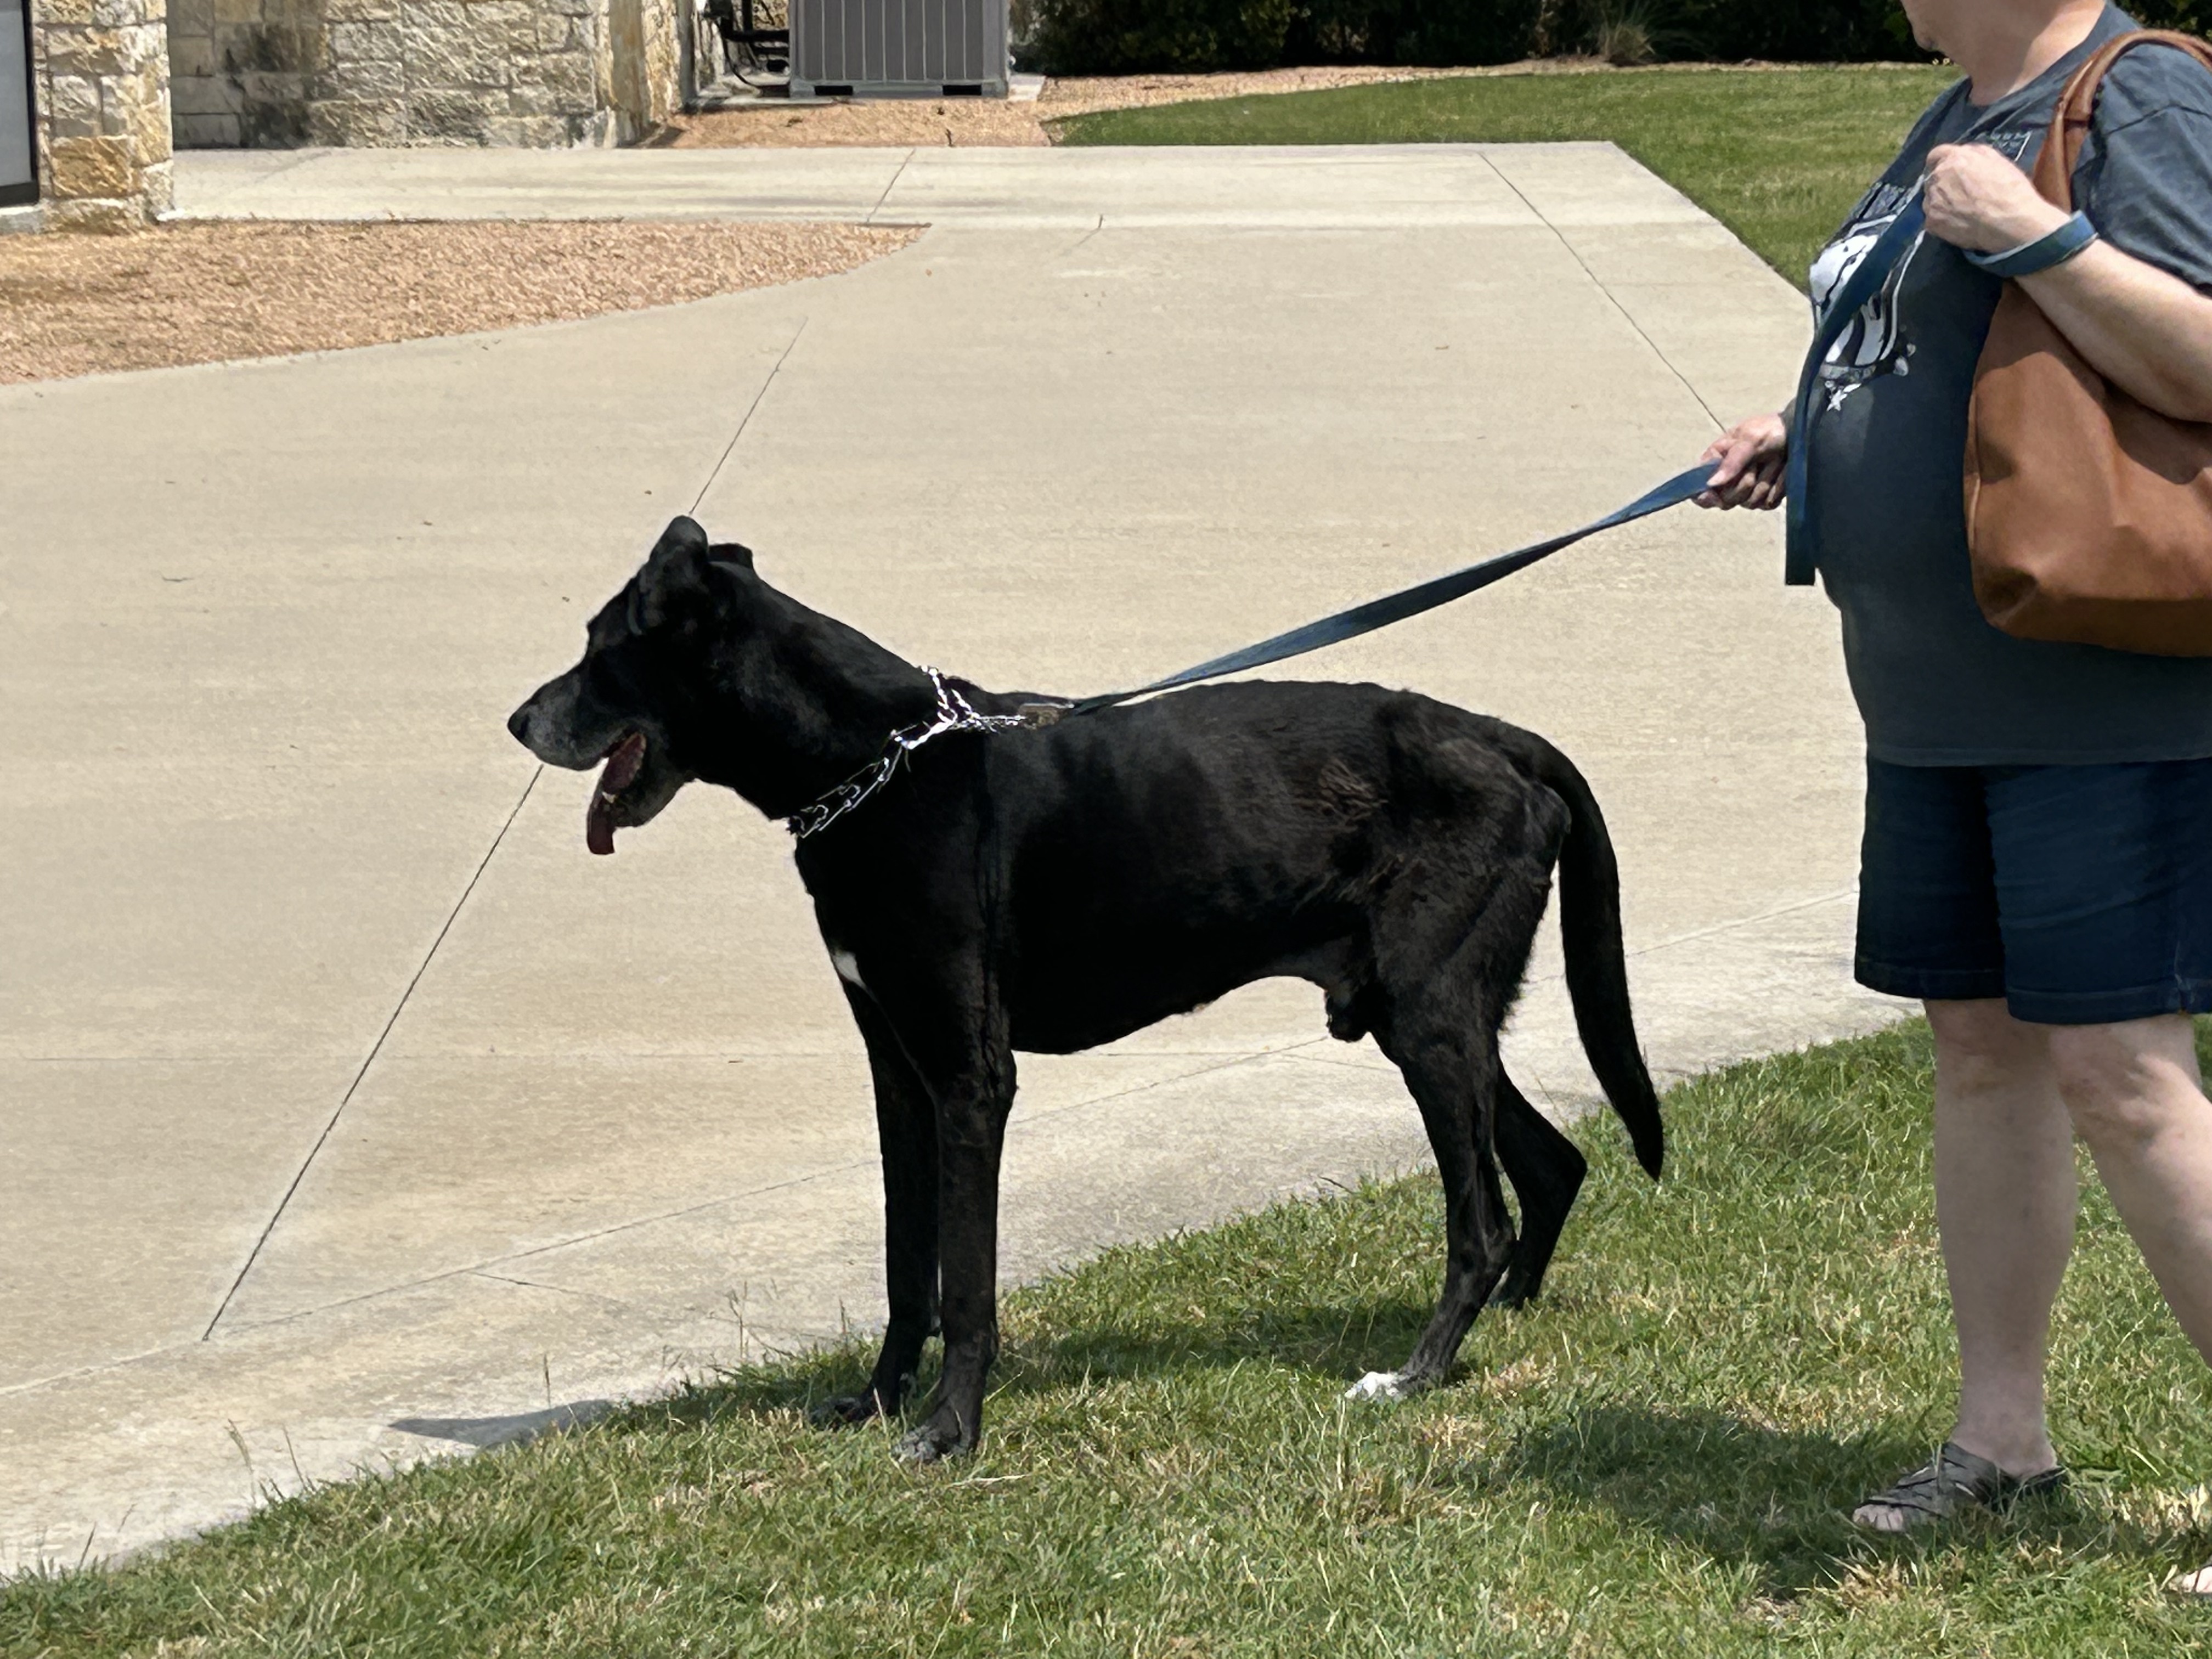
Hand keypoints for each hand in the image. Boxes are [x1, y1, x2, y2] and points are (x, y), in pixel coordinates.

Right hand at [1697, 411, 1787, 509]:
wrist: (1800, 432)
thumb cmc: (1771, 429)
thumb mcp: (1749, 440)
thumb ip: (1731, 462)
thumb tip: (1711, 484)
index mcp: (1717, 462)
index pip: (1699, 488)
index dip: (1705, 496)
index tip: (1714, 495)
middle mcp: (1729, 478)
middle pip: (1726, 500)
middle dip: (1744, 484)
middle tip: (1756, 464)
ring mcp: (1748, 489)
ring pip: (1748, 503)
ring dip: (1764, 484)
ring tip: (1773, 463)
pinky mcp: (1766, 496)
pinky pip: (1766, 504)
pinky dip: (1776, 489)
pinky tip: (1781, 473)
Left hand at [1922, 143, 2069, 253]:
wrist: (2010, 224)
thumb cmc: (2010, 190)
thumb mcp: (1998, 160)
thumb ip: (1976, 153)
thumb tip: (1964, 153)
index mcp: (1954, 159)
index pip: (1937, 155)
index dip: (1943, 162)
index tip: (1950, 169)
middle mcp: (1937, 178)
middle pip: (1933, 178)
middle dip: (1944, 182)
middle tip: (1960, 192)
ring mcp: (1932, 202)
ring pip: (1930, 198)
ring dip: (1941, 201)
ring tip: (1960, 209)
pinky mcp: (1931, 223)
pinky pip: (1932, 218)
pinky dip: (1942, 219)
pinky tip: (1958, 223)